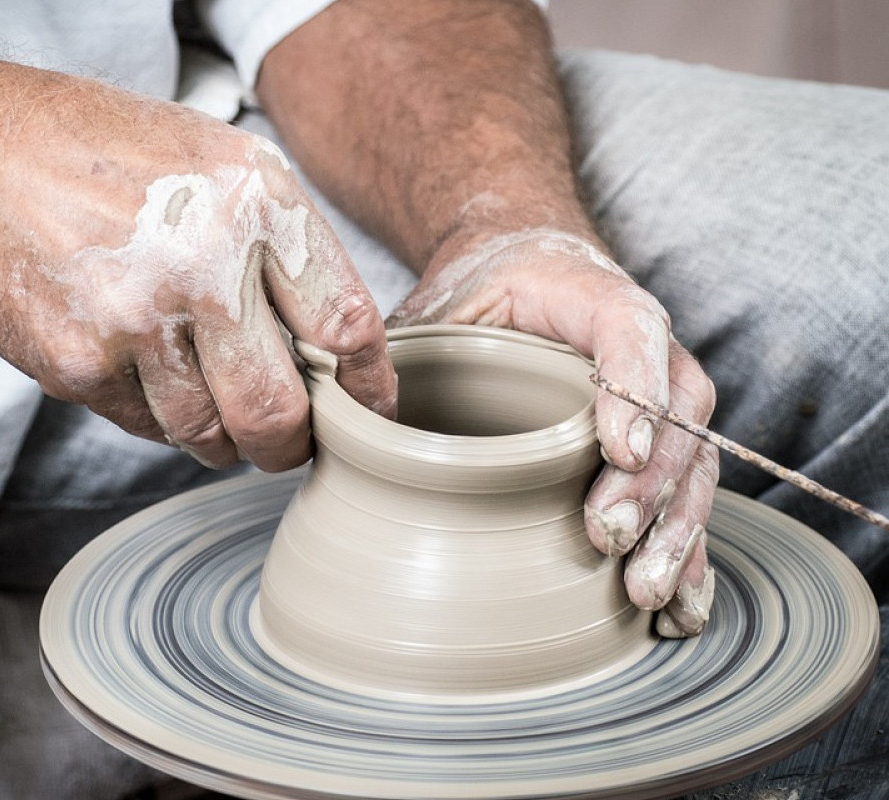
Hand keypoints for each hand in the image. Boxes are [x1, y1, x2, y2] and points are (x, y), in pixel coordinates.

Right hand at [0, 56, 395, 470]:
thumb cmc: (112, 160)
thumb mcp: (223, 165)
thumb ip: (288, 250)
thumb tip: (341, 351)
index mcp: (257, 203)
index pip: (346, 326)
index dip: (368, 389)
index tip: (368, 415)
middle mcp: (204, 262)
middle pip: (281, 411)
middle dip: (291, 445)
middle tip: (287, 441)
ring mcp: (138, 319)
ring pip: (210, 435)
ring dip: (220, 437)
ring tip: (203, 394)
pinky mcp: (82, 364)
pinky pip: (147, 427)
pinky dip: (155, 414)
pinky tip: (138, 364)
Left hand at [387, 227, 717, 636]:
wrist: (521, 271)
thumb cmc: (477, 293)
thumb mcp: (435, 306)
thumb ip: (400, 350)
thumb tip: (350, 425)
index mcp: (589, 296)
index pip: (629, 328)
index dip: (632, 387)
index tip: (615, 450)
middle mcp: (644, 345)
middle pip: (676, 410)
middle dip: (649, 482)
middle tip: (607, 537)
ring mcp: (660, 396)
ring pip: (693, 460)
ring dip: (675, 529)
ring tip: (645, 592)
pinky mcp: (656, 444)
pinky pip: (687, 495)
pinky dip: (688, 552)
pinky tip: (679, 606)